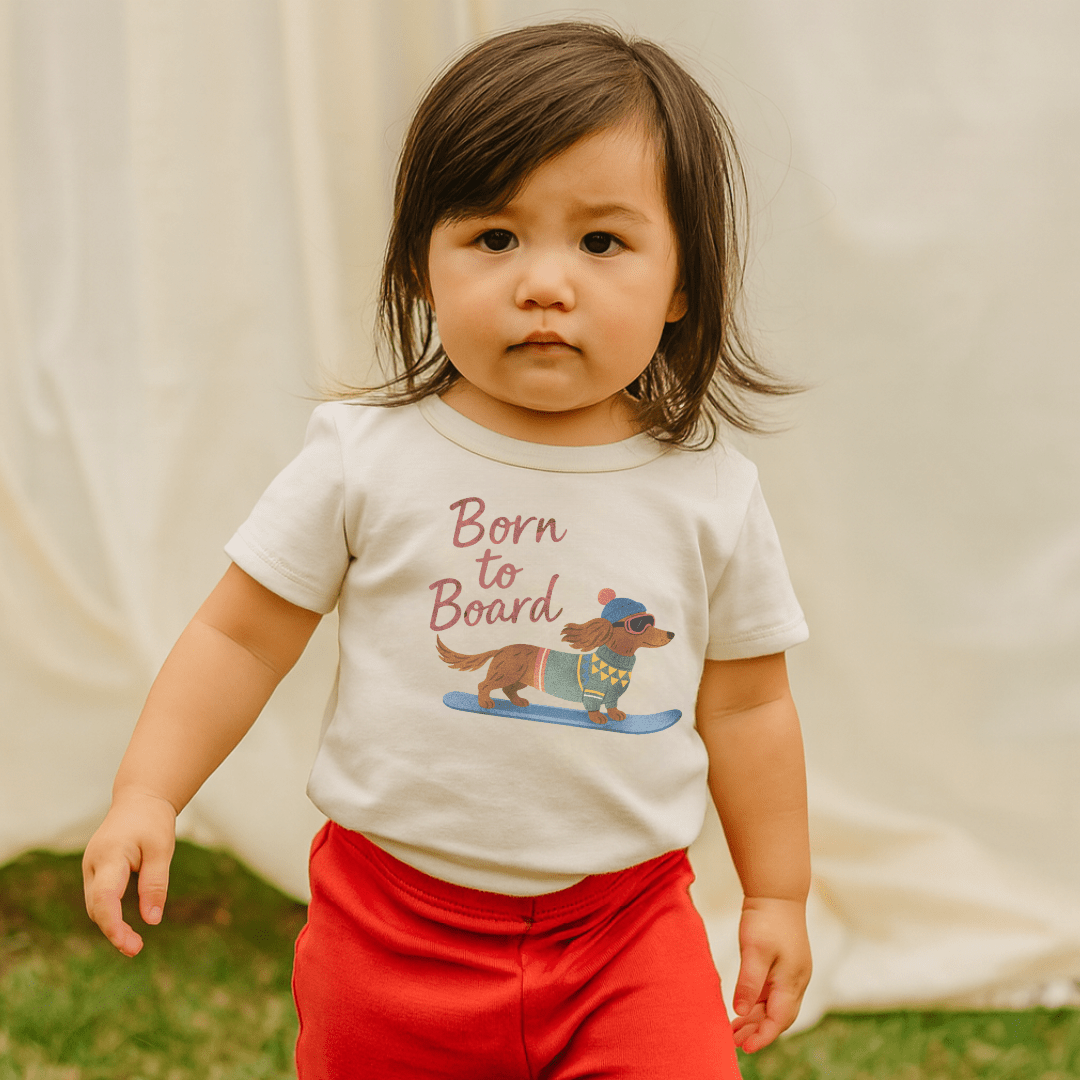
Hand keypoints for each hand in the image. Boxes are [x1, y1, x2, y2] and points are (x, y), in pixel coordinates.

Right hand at [82, 791, 177, 956]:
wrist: (139, 800)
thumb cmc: (152, 822)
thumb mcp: (162, 849)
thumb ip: (155, 883)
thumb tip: (152, 920)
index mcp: (110, 855)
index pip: (105, 898)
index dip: (114, 925)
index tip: (129, 945)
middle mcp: (93, 864)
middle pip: (97, 907)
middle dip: (113, 931)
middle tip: (137, 949)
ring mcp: (91, 868)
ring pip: (95, 906)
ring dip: (111, 926)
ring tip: (134, 944)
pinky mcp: (95, 872)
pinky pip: (99, 899)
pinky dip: (110, 915)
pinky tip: (126, 929)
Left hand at [730, 896, 811, 1052]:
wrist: (777, 892)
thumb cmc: (767, 919)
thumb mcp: (754, 950)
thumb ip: (749, 982)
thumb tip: (741, 1012)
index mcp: (793, 981)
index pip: (779, 1020)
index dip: (763, 1036)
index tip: (744, 1048)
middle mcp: (796, 982)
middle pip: (778, 1017)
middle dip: (758, 1032)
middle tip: (733, 1042)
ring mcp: (791, 974)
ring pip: (774, 1006)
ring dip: (756, 1020)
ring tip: (734, 1031)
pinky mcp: (783, 966)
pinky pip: (771, 994)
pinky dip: (758, 1004)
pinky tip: (743, 1010)